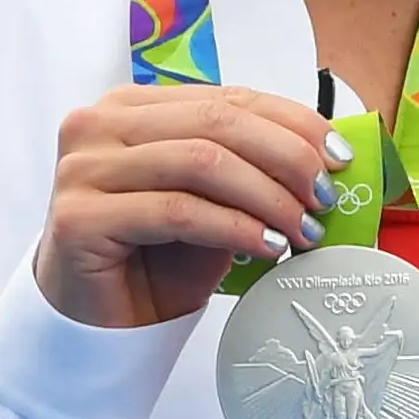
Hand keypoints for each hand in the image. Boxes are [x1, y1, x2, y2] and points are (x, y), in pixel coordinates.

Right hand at [34, 86, 344, 330]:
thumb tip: (330, 153)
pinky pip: (178, 211)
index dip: (294, 123)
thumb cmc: (161, 255)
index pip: (228, 99)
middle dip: (287, 159)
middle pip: (218, 124)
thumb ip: (251, 164)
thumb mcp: (217, 198)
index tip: (340, 157)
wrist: (106, 320)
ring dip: (268, 197)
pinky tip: (269, 247)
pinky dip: (236, 227)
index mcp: (132, 106)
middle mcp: (99, 125)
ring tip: (304, 230)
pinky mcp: (79, 217)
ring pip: (202, 163)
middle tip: (325, 198)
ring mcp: (82, 169)